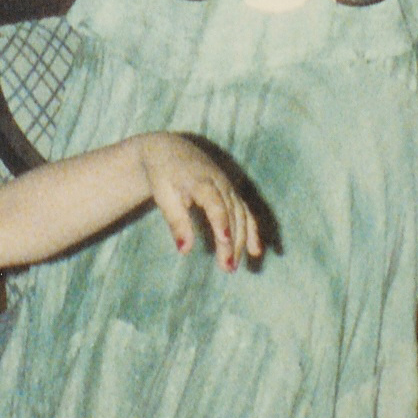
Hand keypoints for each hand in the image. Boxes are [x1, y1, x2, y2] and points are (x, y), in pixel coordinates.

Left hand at [134, 133, 265, 271]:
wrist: (169, 149)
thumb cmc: (163, 175)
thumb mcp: (163, 196)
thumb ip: (176, 221)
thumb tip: (185, 250)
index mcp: (200, 180)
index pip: (215, 201)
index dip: (221, 220)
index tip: (224, 241)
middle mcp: (219, 182)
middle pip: (231, 213)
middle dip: (232, 241)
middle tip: (227, 267)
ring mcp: (228, 186)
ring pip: (241, 215)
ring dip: (241, 241)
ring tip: (232, 267)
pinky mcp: (231, 192)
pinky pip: (245, 212)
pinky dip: (251, 231)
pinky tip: (254, 251)